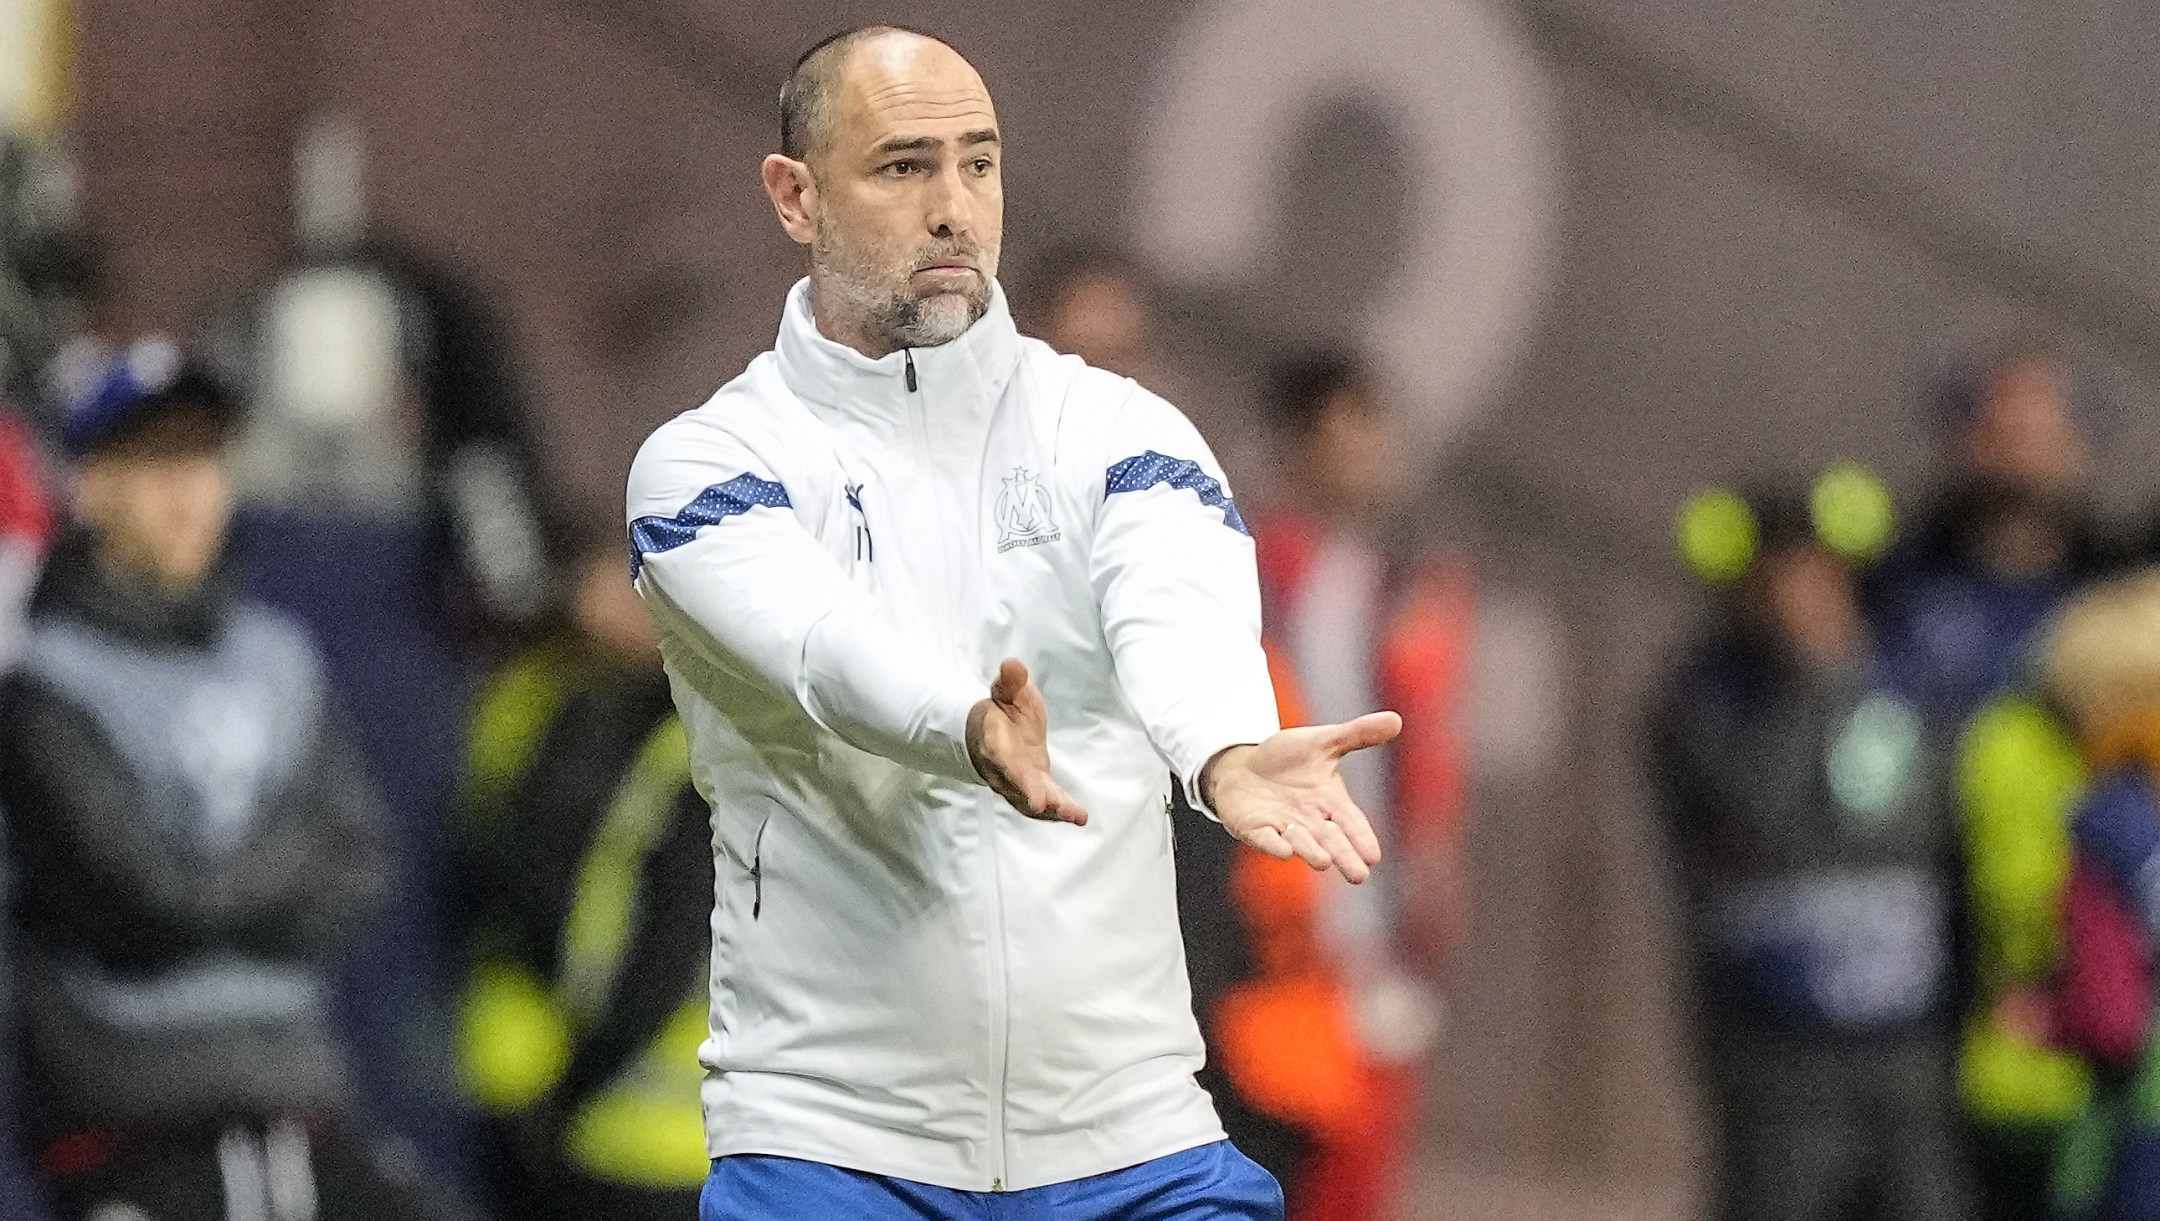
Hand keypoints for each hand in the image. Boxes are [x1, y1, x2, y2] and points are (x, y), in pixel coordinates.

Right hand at [966, 659, 1088, 824]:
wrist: (985, 731)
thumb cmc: (1001, 709)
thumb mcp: (1005, 691)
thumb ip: (1010, 682)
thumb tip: (1013, 664)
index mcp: (995, 745)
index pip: (1007, 763)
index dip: (1021, 780)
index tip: (1036, 796)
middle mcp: (1004, 770)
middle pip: (1020, 787)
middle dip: (1036, 797)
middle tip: (1055, 806)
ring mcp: (1018, 783)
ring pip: (1032, 801)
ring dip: (1054, 810)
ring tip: (1077, 815)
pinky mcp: (1033, 787)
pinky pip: (1045, 803)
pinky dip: (1060, 812)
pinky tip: (1079, 817)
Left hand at [1200, 712, 1399, 882]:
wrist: (1244, 767)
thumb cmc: (1289, 760)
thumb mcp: (1323, 742)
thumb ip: (1357, 734)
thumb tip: (1396, 719)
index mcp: (1330, 801)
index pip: (1351, 822)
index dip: (1361, 837)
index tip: (1373, 855)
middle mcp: (1310, 820)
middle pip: (1331, 840)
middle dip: (1344, 856)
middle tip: (1359, 876)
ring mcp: (1282, 826)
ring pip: (1300, 842)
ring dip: (1311, 852)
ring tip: (1324, 862)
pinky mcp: (1255, 828)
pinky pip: (1265, 839)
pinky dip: (1274, 845)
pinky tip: (1283, 852)